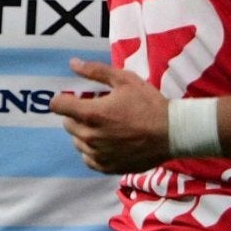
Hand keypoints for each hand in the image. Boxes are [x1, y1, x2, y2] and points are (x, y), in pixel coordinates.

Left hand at [51, 60, 168, 172]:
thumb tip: (73, 64)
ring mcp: (97, 154)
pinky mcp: (105, 167)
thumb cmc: (149, 104)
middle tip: (99, 109)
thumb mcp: (126, 80)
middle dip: (77, 114)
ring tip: (106, 126)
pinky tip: (109, 141)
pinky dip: (93, 149)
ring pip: (77, 142)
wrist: (172, 133)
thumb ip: (96, 72)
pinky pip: (88, 158)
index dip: (64, 98)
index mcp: (91, 114)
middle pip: (67, 124)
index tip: (76, 98)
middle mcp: (89, 136)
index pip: (58, 106)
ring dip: (85, 132)